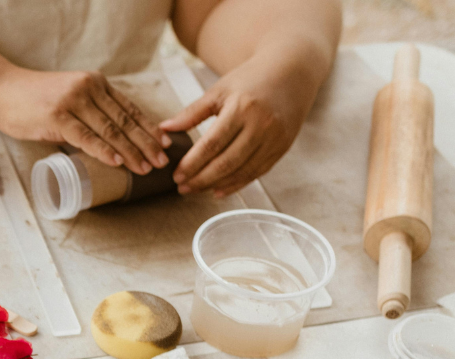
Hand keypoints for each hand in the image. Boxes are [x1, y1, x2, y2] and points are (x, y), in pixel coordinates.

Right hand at [0, 68, 169, 174]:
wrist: (1, 90)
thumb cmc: (32, 100)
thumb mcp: (67, 99)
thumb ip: (87, 113)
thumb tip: (107, 141)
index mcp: (95, 83)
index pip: (129, 108)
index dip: (149, 128)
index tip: (165, 144)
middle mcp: (88, 88)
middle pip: (124, 120)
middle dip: (146, 144)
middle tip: (162, 162)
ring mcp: (73, 101)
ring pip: (110, 130)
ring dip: (131, 152)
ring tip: (145, 168)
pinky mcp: (57, 116)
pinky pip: (87, 137)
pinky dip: (104, 151)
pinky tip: (118, 162)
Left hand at [159, 53, 305, 197]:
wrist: (291, 71)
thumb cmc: (250, 79)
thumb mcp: (219, 90)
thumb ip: (191, 113)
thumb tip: (163, 129)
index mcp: (242, 108)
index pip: (212, 144)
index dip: (192, 164)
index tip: (176, 176)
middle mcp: (261, 125)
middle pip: (226, 162)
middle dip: (201, 179)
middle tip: (182, 188)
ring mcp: (275, 138)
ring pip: (242, 171)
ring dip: (217, 185)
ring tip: (197, 190)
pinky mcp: (283, 147)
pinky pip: (257, 172)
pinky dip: (237, 184)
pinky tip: (219, 190)